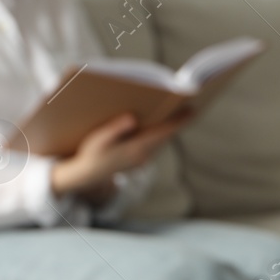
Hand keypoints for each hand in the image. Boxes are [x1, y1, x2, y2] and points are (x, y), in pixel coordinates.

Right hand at [50, 107, 192, 197]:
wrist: (86, 176)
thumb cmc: (90, 154)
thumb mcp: (98, 139)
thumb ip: (115, 128)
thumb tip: (131, 118)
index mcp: (136, 149)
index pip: (163, 132)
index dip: (178, 121)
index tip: (193, 109)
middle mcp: (144, 155)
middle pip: (167, 135)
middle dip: (178, 120)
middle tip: (191, 103)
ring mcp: (143, 159)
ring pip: (162, 139)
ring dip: (170, 126)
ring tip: (180, 108)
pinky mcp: (140, 159)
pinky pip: (155, 143)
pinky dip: (160, 132)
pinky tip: (161, 120)